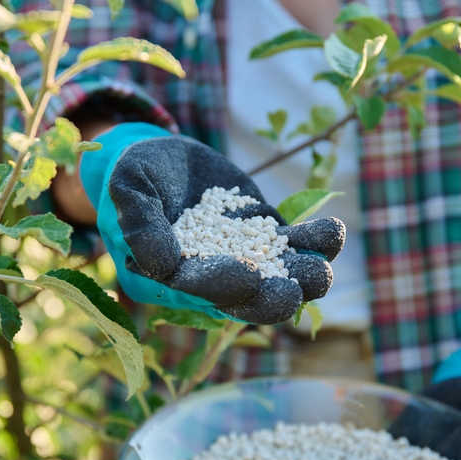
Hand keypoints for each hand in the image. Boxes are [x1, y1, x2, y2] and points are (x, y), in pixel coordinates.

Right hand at [80, 123, 345, 324]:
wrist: (161, 158)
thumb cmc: (135, 174)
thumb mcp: (128, 186)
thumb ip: (140, 223)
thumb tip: (162, 265)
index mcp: (172, 276)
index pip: (200, 288)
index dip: (224, 284)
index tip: (248, 277)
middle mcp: (211, 276)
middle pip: (247, 300)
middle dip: (272, 299)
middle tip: (293, 292)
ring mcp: (243, 256)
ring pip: (280, 277)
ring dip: (303, 277)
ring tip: (322, 267)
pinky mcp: (265, 234)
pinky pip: (294, 245)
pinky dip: (315, 242)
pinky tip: (332, 231)